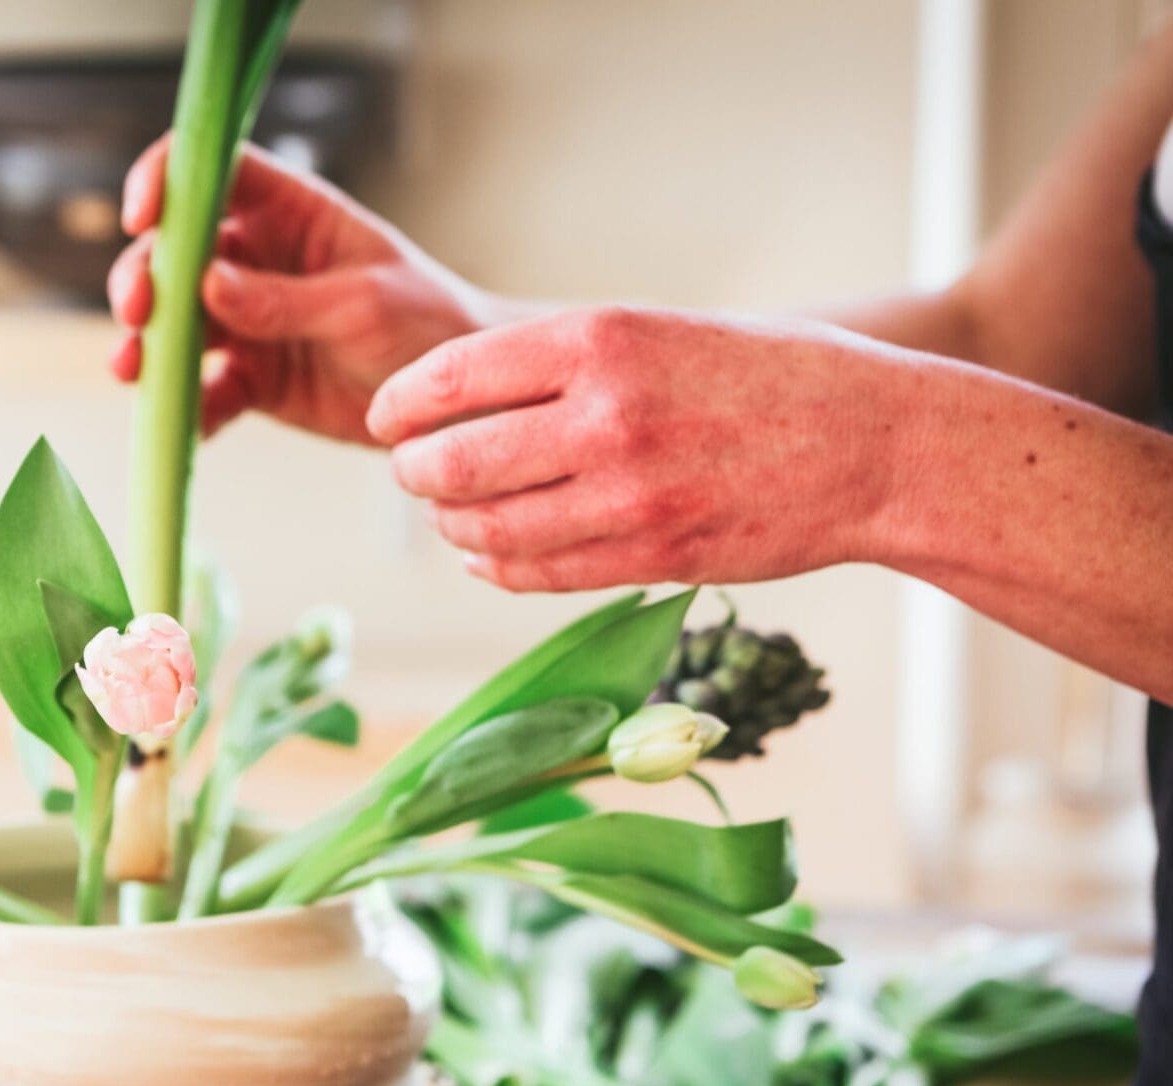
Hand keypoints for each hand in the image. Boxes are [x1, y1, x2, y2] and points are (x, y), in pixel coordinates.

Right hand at [109, 138, 511, 444]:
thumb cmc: (426, 323)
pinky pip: (204, 391)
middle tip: (137, 312)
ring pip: (176, 324)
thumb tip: (208, 284)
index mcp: (290, 214)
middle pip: (176, 254)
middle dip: (144, 278)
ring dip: (147, 345)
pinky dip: (187, 406)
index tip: (140, 216)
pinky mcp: (252, 380)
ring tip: (132, 370)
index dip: (168, 181)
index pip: (215, 174)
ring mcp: (248, 323)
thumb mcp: (362, 303)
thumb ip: (285, 298)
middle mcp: (257, 261)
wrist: (454, 403)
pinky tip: (182, 422)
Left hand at [367, 307, 922, 590]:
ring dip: (450, 527)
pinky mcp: (651, 558)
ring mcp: (626, 496)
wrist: (881, 445)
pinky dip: (494, 566)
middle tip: (412, 473)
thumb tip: (457, 393)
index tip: (386, 420)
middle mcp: (604, 416)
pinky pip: (535, 574)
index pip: (448, 377)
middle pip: (451, 462)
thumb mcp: (660, 329)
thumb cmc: (773, 375)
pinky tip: (488, 554)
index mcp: (600, 339)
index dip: (398, 406)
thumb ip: (563, 359)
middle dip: (414, 473)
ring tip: (450, 515)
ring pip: (485, 529)